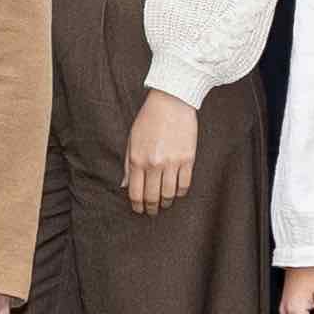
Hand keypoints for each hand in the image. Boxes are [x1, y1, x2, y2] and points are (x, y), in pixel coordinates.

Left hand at [122, 91, 199, 213]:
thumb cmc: (149, 120)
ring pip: (170, 194)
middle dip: (151, 208)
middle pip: (152, 196)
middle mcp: (154, 164)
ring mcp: (172, 162)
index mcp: (138, 159)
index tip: (139, 210)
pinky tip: (177, 193)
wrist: (171, 102)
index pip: (136, 192)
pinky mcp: (188, 159)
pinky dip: (180, 192)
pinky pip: (185, 184)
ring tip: (165, 204)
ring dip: (166, 202)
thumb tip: (125, 186)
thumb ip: (129, 165)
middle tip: (152, 211)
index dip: (137, 205)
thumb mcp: (132, 140)